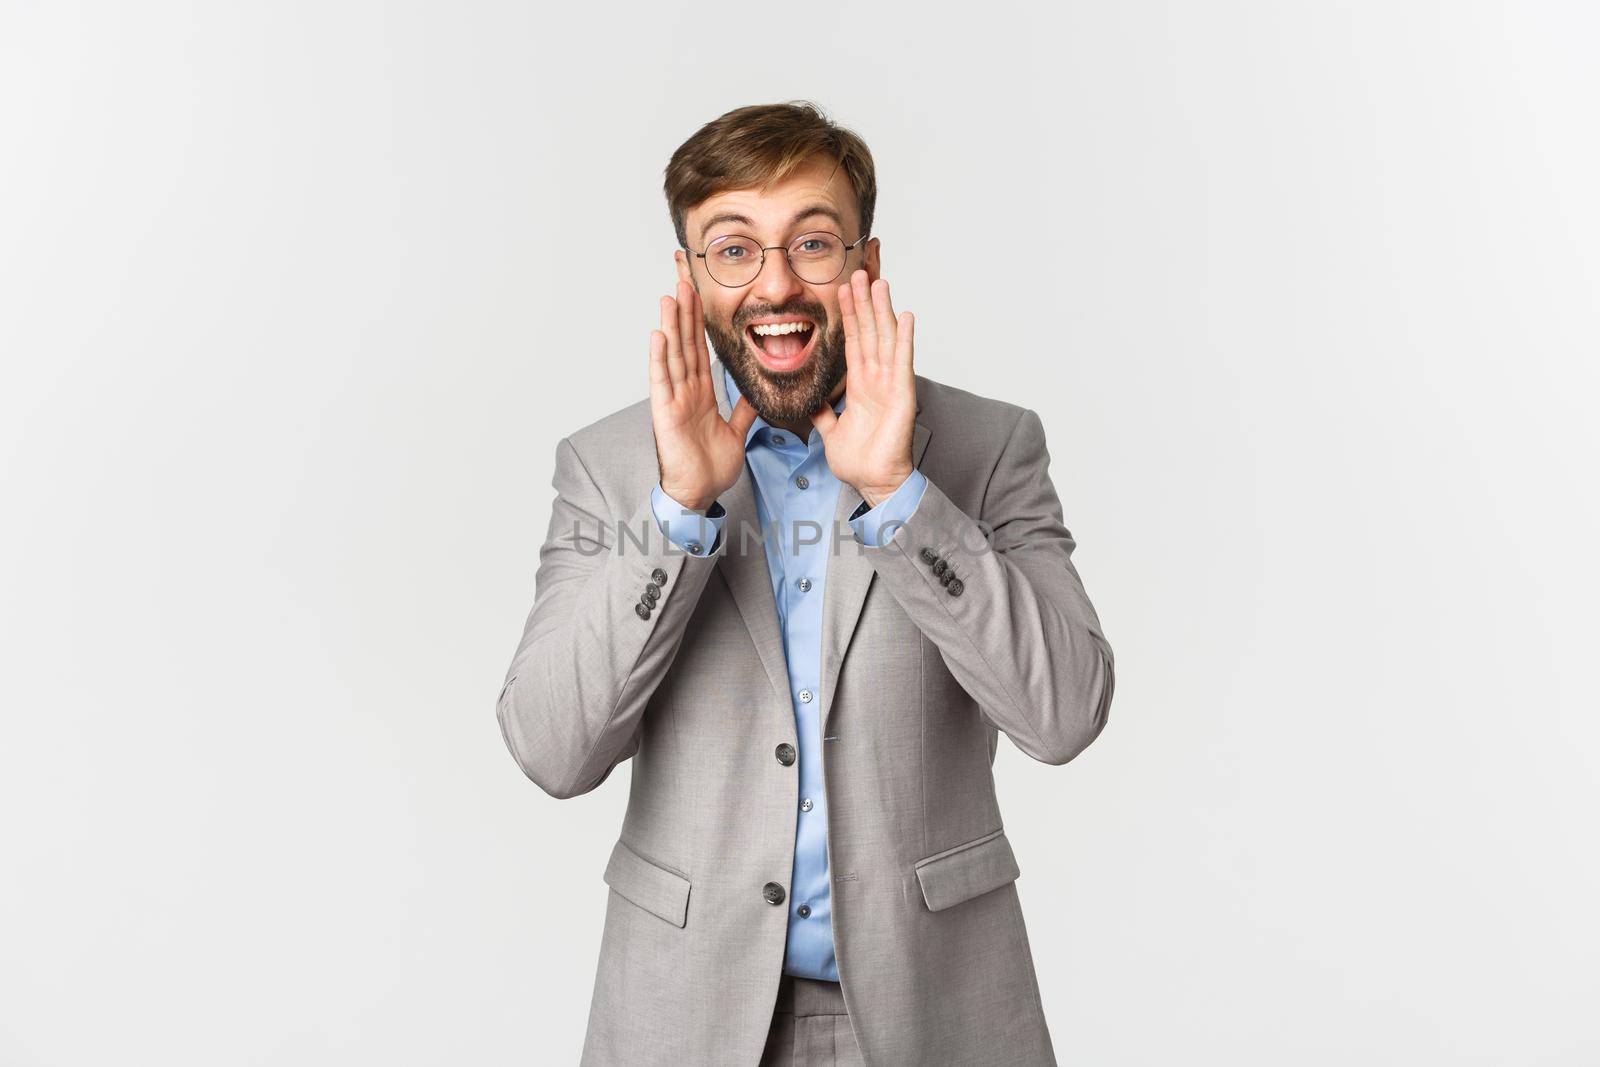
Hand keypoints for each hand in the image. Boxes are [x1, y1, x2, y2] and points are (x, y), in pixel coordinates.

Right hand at [649, 279, 756, 511]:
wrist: (700, 493)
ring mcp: (673, 400)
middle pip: (685, 344)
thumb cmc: (711, 467)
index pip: (700, 350)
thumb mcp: (736, 432)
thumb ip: (743, 411)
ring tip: (669, 295)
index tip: (697, 295)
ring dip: (671, 325)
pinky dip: (660, 358)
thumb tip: (755, 394)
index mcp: (701, 394)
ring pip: (673, 355)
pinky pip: (663, 381)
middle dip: (685, 312)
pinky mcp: (665, 413)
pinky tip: (659, 334)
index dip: (699, 322)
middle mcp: (685, 391)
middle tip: (683, 279)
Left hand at [810, 270, 915, 507]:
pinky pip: (902, 361)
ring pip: (884, 339)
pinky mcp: (902, 393)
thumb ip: (823, 415)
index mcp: (860, 386)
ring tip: (878, 282)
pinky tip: (905, 316)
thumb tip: (811, 404)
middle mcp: (876, 379)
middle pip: (869, 332)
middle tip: (859, 273)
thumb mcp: (830, 433)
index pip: (852, 342)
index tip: (843, 291)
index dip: (848, 316)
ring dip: (882, 310)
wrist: (874, 482)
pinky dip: (904, 338)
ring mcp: (890, 384)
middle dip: (863, 303)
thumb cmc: (859, 462)